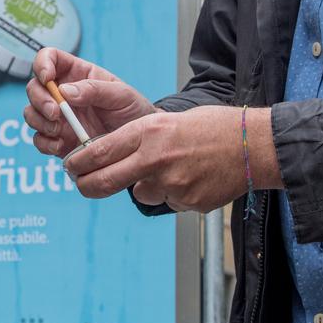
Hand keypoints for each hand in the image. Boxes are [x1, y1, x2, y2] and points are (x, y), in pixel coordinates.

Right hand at [23, 48, 156, 157]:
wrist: (139, 144)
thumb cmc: (133, 111)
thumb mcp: (122, 94)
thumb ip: (95, 89)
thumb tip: (65, 91)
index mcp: (77, 73)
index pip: (50, 58)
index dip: (42, 63)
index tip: (48, 78)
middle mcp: (63, 94)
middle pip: (35, 87)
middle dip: (40, 100)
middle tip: (56, 113)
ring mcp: (58, 117)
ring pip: (31, 113)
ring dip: (39, 121)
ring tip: (58, 130)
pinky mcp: (58, 139)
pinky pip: (39, 139)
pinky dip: (44, 143)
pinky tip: (59, 145)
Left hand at [63, 105, 282, 211]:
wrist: (254, 144)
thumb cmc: (213, 126)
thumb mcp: (170, 121)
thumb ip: (141, 139)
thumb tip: (115, 158)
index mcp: (149, 131)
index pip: (98, 150)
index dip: (78, 162)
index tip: (69, 166)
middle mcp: (155, 157)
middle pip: (104, 181)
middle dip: (86, 185)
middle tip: (81, 184)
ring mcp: (171, 183)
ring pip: (142, 192)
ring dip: (150, 185)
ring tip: (178, 168)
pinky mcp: (186, 202)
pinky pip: (169, 202)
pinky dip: (176, 193)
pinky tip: (196, 177)